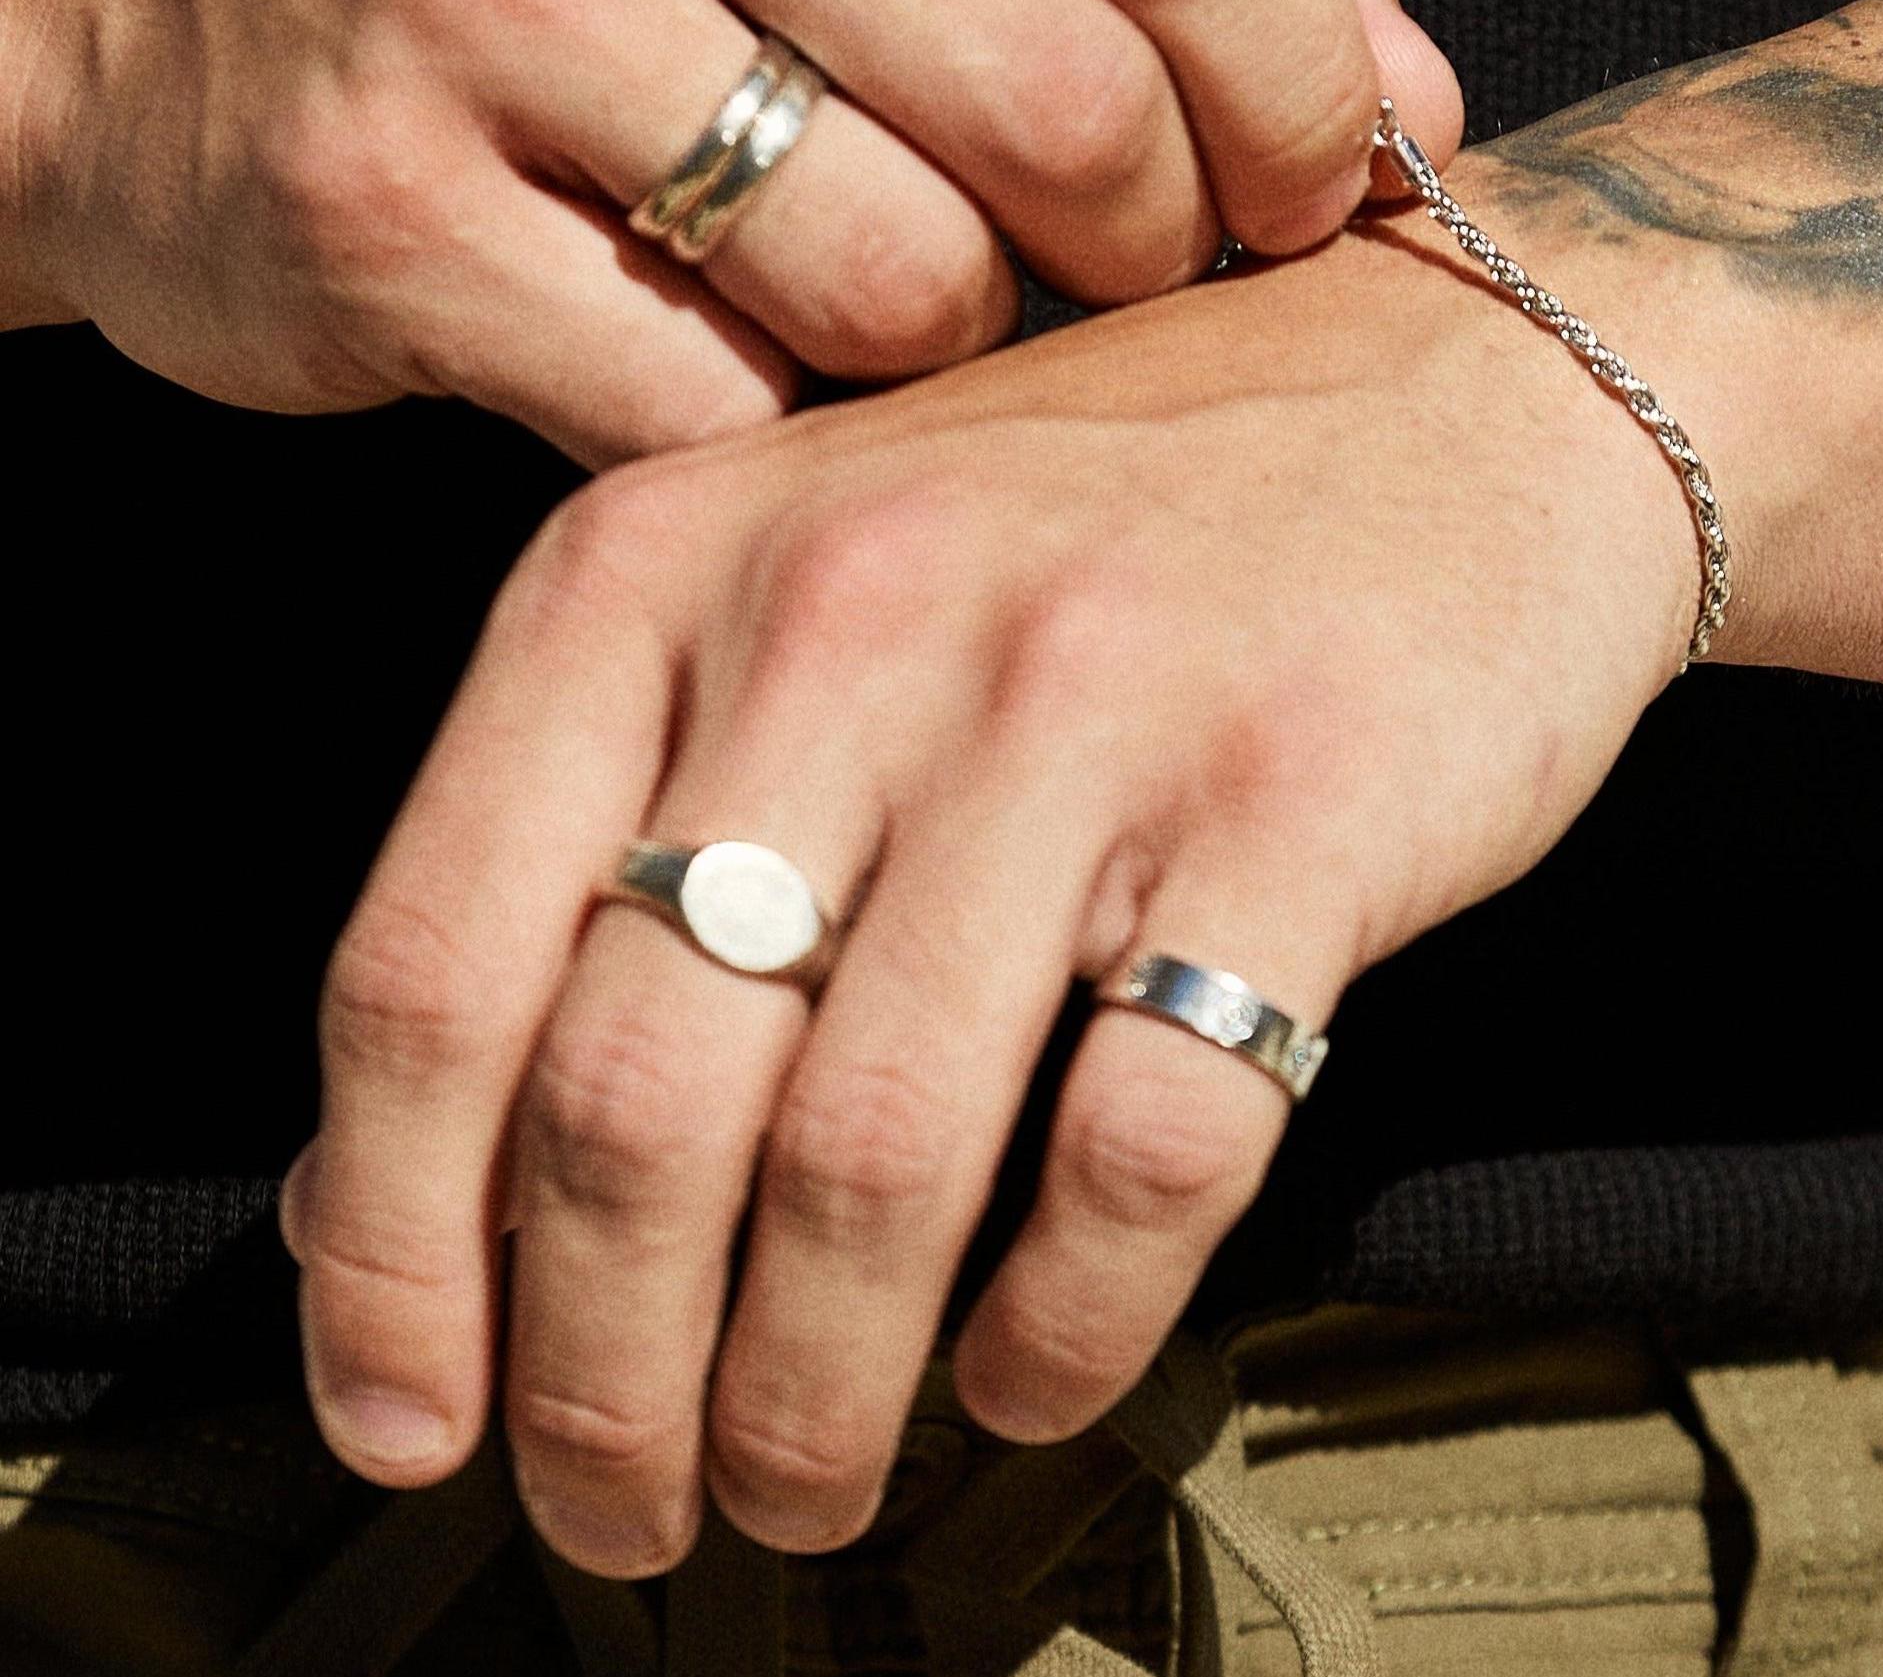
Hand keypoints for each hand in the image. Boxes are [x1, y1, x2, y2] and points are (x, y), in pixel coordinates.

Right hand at [9, 0, 1459, 462]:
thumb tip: (1416, 85)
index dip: (1297, 72)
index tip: (1321, 174)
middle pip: (1071, 99)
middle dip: (1153, 236)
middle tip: (1126, 259)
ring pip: (912, 275)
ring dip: (959, 338)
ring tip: (894, 279)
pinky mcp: (378, 194)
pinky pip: (720, 400)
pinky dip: (770, 414)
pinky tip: (720, 339)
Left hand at [283, 184, 1704, 1573]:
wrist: (1472, 391)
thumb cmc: (1123, 513)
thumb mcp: (813, 582)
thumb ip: (614, 828)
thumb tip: (392, 1193)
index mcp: (676, 554)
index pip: (431, 964)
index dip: (388, 1254)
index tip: (407, 1426)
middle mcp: (856, 607)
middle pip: (629, 1103)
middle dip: (600, 1384)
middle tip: (630, 1515)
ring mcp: (1087, 697)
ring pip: (867, 1163)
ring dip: (810, 1397)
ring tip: (806, 1483)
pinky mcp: (1301, 793)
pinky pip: (1138, 1150)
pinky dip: (1062, 1327)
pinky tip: (1030, 1369)